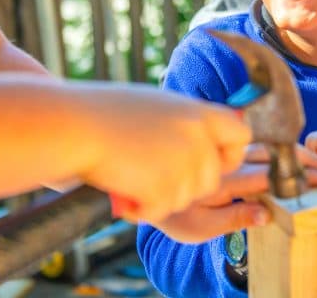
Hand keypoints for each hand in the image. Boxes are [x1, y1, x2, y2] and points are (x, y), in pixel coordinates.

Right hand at [79, 85, 250, 223]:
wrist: (75, 128)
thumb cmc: (108, 114)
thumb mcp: (159, 106)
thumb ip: (190, 122)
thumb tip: (217, 134)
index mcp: (200, 112)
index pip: (241, 137)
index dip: (230, 153)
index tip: (214, 160)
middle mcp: (199, 138)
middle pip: (213, 178)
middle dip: (188, 183)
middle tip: (152, 171)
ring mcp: (185, 165)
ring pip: (187, 197)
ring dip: (161, 194)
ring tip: (130, 172)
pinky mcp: (167, 189)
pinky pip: (163, 210)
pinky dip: (142, 206)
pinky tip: (123, 188)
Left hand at [152, 143, 316, 242]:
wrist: (146, 186)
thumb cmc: (175, 214)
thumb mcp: (200, 228)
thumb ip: (234, 220)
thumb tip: (266, 215)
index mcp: (223, 182)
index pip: (268, 178)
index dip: (297, 177)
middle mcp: (226, 161)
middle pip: (272, 156)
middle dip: (304, 160)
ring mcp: (225, 151)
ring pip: (267, 146)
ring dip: (295, 151)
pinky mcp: (224, 146)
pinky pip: (257, 142)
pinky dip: (279, 144)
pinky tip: (296, 150)